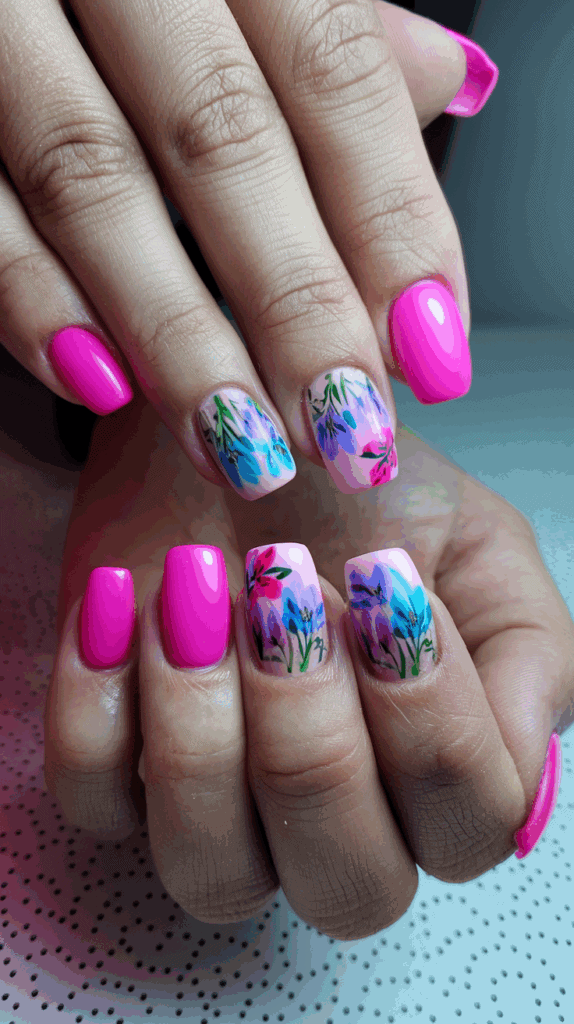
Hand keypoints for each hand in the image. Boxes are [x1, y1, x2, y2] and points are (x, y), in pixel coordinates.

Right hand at [0, 2, 495, 500]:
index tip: (431, 352)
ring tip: (247, 446)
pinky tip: (101, 384)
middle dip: (298, 307)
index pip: (336, 71)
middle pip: (226, 142)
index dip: (393, 222)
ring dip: (179, 335)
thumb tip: (443, 77)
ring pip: (93, 179)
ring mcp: (3, 16)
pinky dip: (31, 298)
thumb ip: (328, 25)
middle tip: (348, 432)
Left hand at [44, 398, 573, 938]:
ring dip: (203, 724)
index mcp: (430, 779)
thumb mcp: (476, 543)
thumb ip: (529, 652)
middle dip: (316, 734)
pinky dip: (96, 698)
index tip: (391, 582)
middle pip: (347, 881)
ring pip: (212, 871)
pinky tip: (121, 601)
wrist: (239, 435)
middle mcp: (327, 821)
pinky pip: (91, 796)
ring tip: (198, 586)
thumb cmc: (360, 495)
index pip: (467, 823)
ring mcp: (214, 810)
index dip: (433, 715)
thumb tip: (521, 774)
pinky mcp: (113, 770)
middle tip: (290, 590)